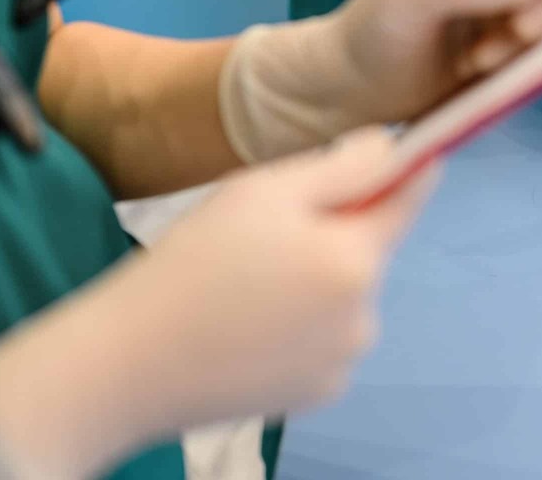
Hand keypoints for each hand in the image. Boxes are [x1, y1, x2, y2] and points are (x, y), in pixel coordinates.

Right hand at [0, 130, 436, 476]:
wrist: (133, 361)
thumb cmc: (197, 259)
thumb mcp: (266, 191)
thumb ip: (342, 167)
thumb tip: (390, 146)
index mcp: (356, 261)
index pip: (408, 200)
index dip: (406, 168)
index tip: (399, 149)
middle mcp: (365, 317)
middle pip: (367, 248)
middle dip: (333, 229)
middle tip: (266, 228)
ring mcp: (342, 364)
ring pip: (345, 293)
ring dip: (316, 277)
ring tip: (248, 279)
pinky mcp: (317, 396)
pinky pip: (325, 337)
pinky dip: (302, 323)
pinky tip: (250, 322)